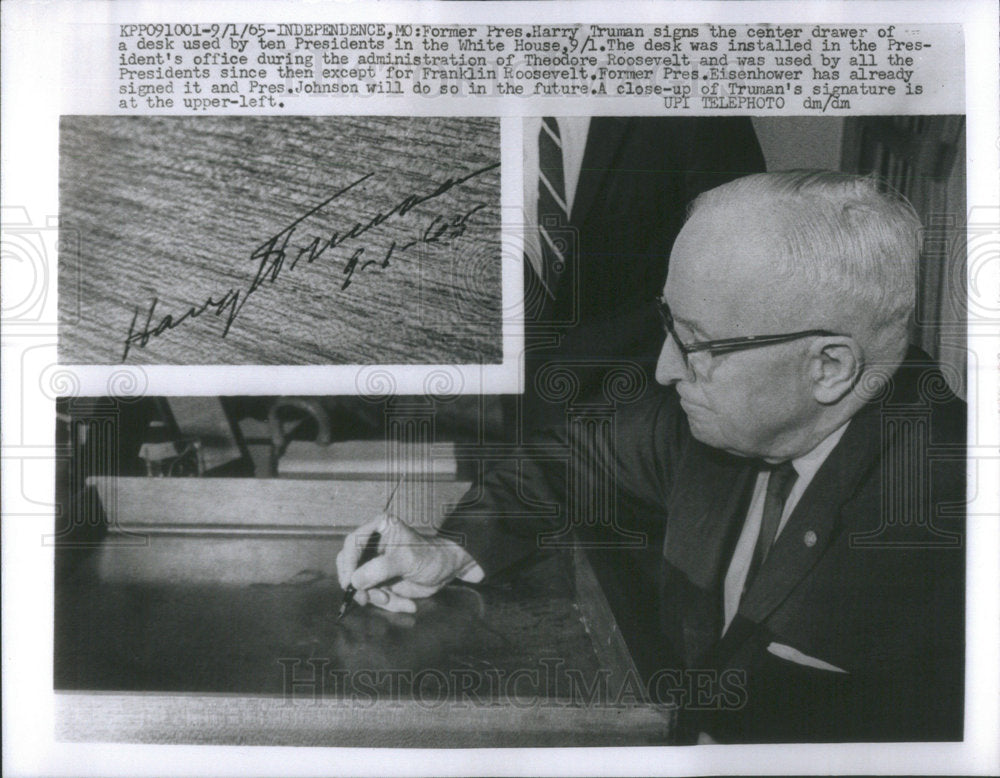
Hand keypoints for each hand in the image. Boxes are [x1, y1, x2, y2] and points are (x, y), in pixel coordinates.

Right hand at [335, 513, 477, 612]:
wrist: (447, 570)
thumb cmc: (430, 556)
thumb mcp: (406, 560)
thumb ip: (380, 569)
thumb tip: (355, 581)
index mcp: (378, 528)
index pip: (352, 543)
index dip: (348, 563)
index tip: (349, 582)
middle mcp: (372, 544)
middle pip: (349, 566)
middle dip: (360, 586)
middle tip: (367, 598)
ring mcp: (375, 564)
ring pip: (360, 585)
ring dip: (377, 598)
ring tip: (395, 600)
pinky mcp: (380, 580)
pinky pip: (374, 595)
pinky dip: (389, 603)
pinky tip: (407, 603)